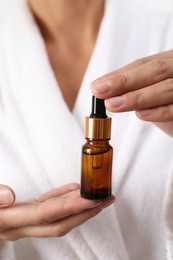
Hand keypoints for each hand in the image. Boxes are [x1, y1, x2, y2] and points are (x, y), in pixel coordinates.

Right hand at [0, 183, 114, 240]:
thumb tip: (8, 196)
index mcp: (8, 221)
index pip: (46, 215)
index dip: (70, 206)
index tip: (90, 198)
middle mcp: (19, 224)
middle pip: (60, 223)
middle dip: (85, 213)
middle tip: (106, 200)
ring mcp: (22, 220)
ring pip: (57, 218)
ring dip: (79, 208)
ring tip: (98, 196)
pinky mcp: (22, 213)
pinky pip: (46, 208)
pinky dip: (62, 199)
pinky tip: (72, 190)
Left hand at [91, 49, 172, 135]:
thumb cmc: (170, 101)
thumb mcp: (153, 89)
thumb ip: (134, 87)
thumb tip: (102, 88)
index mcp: (171, 60)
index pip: (144, 64)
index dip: (120, 75)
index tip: (97, 86)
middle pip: (156, 71)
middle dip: (126, 81)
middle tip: (100, 91)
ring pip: (167, 88)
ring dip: (138, 97)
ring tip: (114, 104)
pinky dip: (160, 112)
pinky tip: (140, 114)